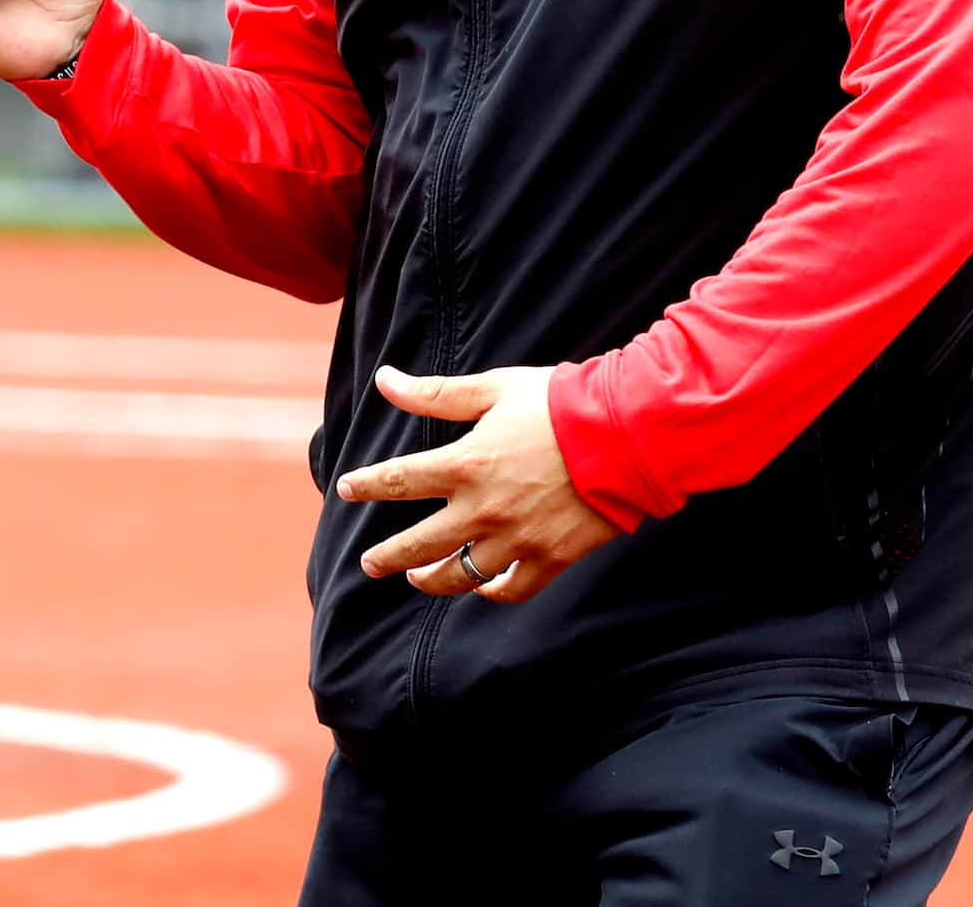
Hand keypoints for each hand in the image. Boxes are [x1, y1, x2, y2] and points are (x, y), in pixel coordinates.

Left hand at [335, 365, 621, 604]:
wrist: (626, 435)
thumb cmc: (558, 403)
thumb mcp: (493, 389)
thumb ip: (435, 393)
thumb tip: (385, 380)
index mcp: (464, 464)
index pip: (398, 480)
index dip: (368, 485)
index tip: (346, 488)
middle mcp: (483, 509)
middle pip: (419, 544)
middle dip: (388, 557)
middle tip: (370, 564)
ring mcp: (516, 539)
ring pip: (460, 575)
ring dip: (433, 580)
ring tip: (418, 578)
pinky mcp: (550, 557)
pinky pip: (512, 588)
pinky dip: (492, 591)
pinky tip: (482, 587)